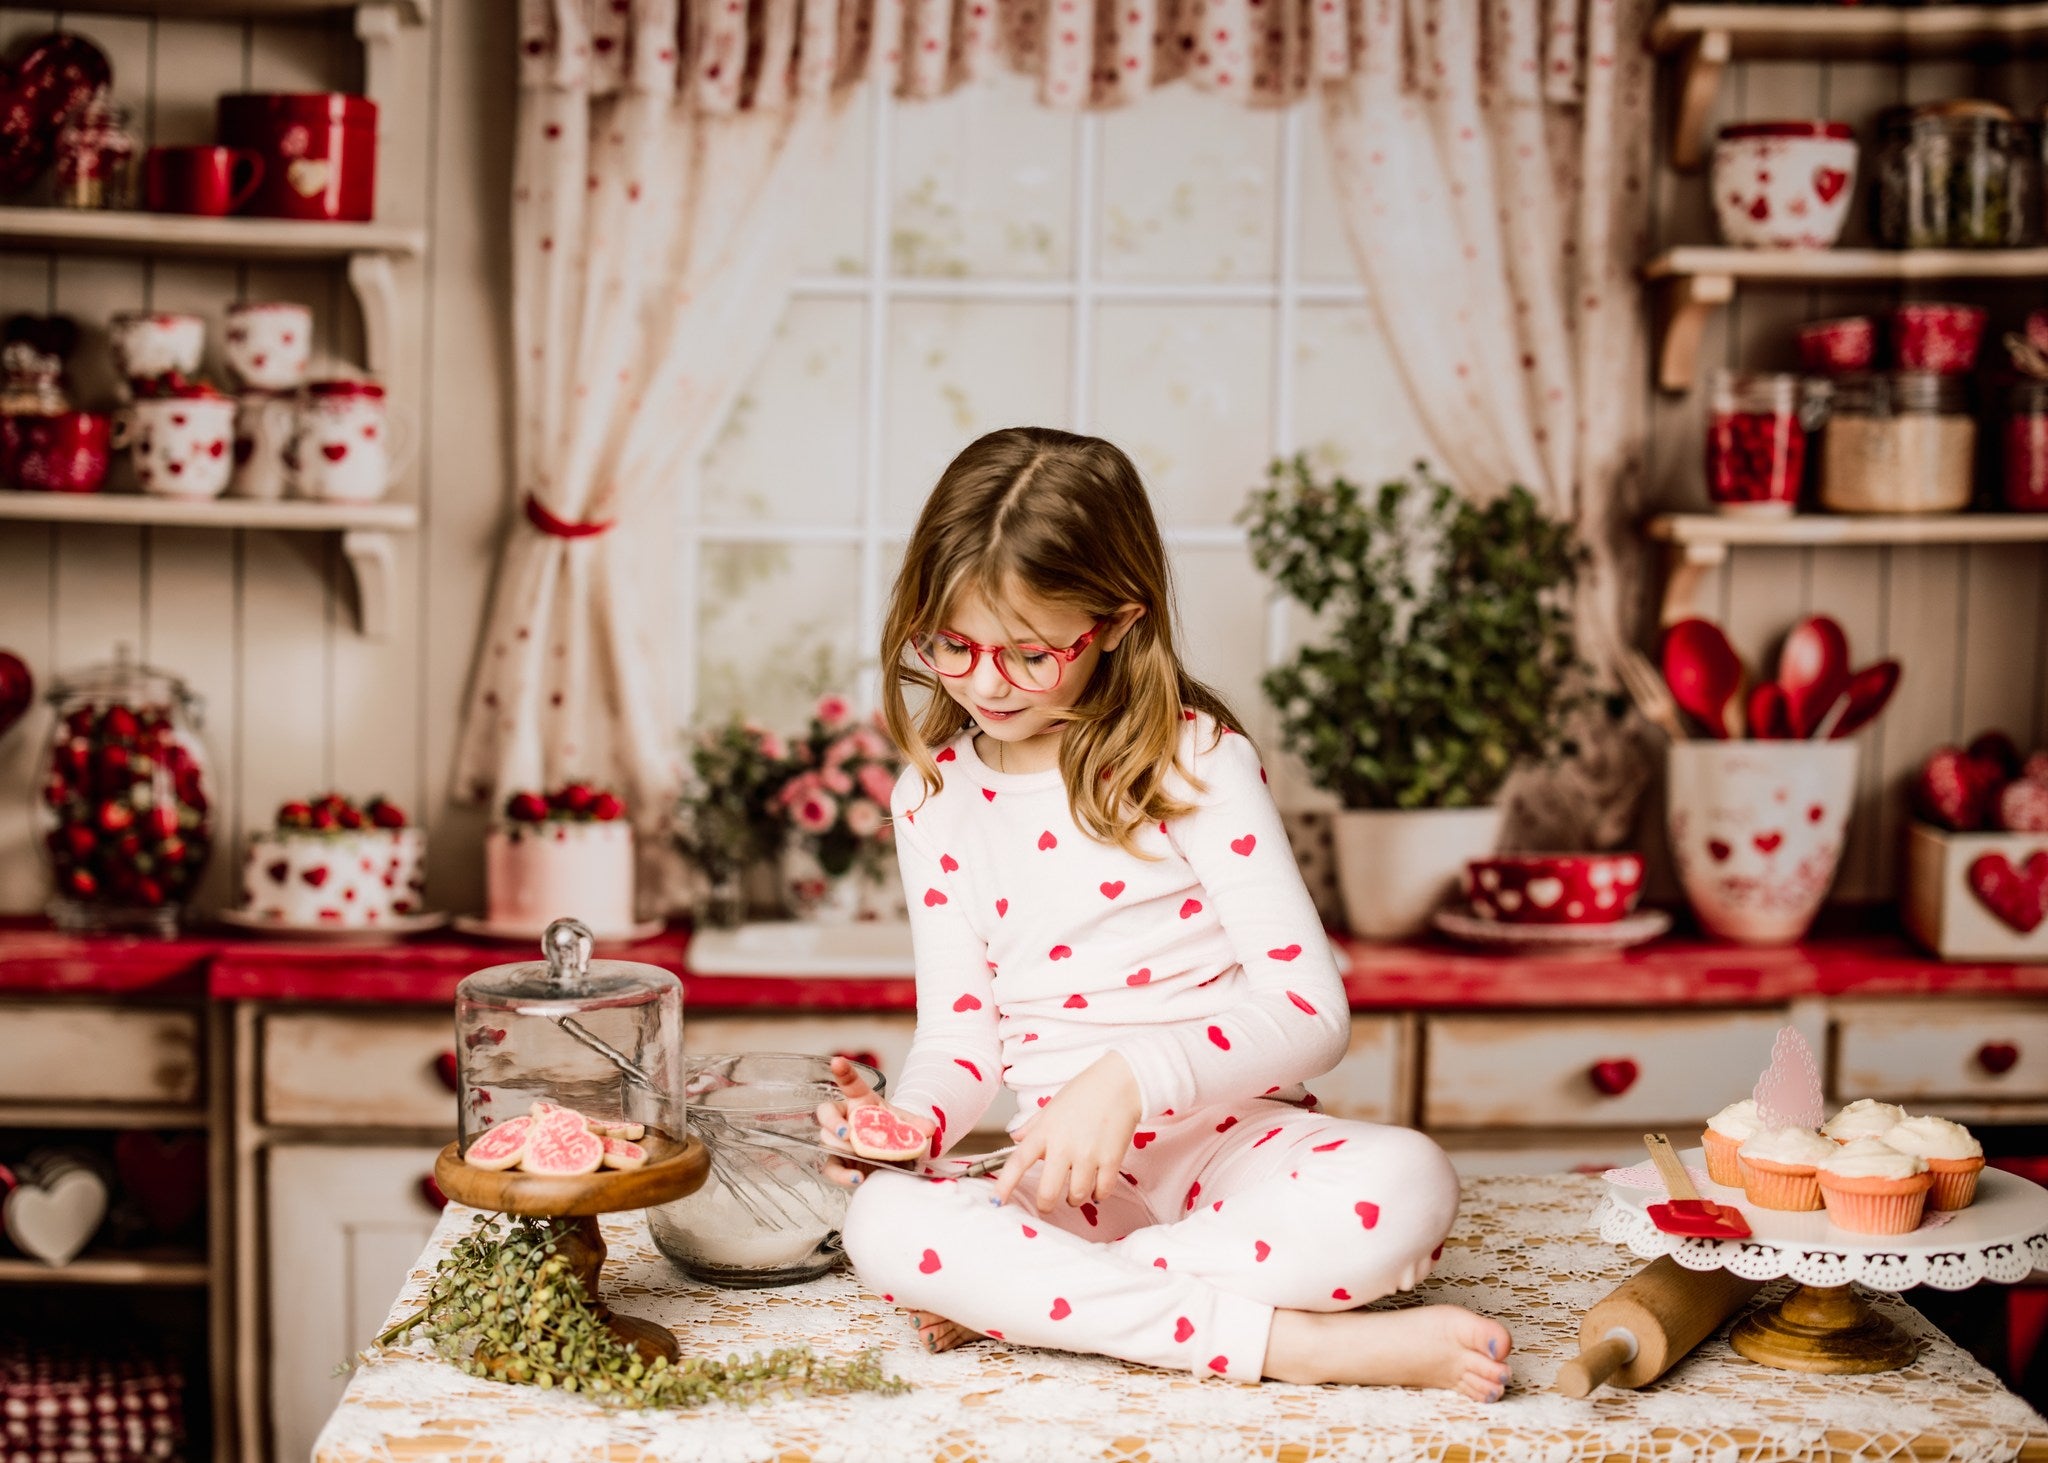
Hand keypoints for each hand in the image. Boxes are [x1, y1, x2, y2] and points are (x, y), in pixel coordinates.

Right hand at [812, 1054, 934, 1187]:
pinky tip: (857, 1177)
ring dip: (842, 1148)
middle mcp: (845, 1117)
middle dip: (833, 1122)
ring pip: (828, 1139)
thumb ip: (916, 1125)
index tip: (837, 1060)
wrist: (892, 1157)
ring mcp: (837, 1140)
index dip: (843, 1072)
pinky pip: (831, 1167)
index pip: (850, 1083)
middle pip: (827, 1113)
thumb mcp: (906, 1126)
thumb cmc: (892, 1133)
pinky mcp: (837, 1162)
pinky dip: (842, 1175)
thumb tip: (929, 1128)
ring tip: (860, 1156)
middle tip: (846, 1132)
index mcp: (861, 1102)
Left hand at [993, 1053, 1141, 1209]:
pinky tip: (1096, 1186)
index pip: (1018, 1162)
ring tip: (1075, 1191)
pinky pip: (1102, 1191)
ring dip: (1074, 1199)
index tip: (998, 1200)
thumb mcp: (1052, 1106)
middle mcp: (1064, 1146)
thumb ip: (1033, 1125)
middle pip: (1048, 1192)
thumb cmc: (1086, 1091)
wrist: (1121, 1083)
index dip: (1005, 1184)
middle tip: (1047, 1203)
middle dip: (1045, 1204)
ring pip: (1076, 1196)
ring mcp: (1088, 1155)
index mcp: (1045, 1131)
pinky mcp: (1111, 1160)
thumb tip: (1016, 1137)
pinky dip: (1097, 1194)